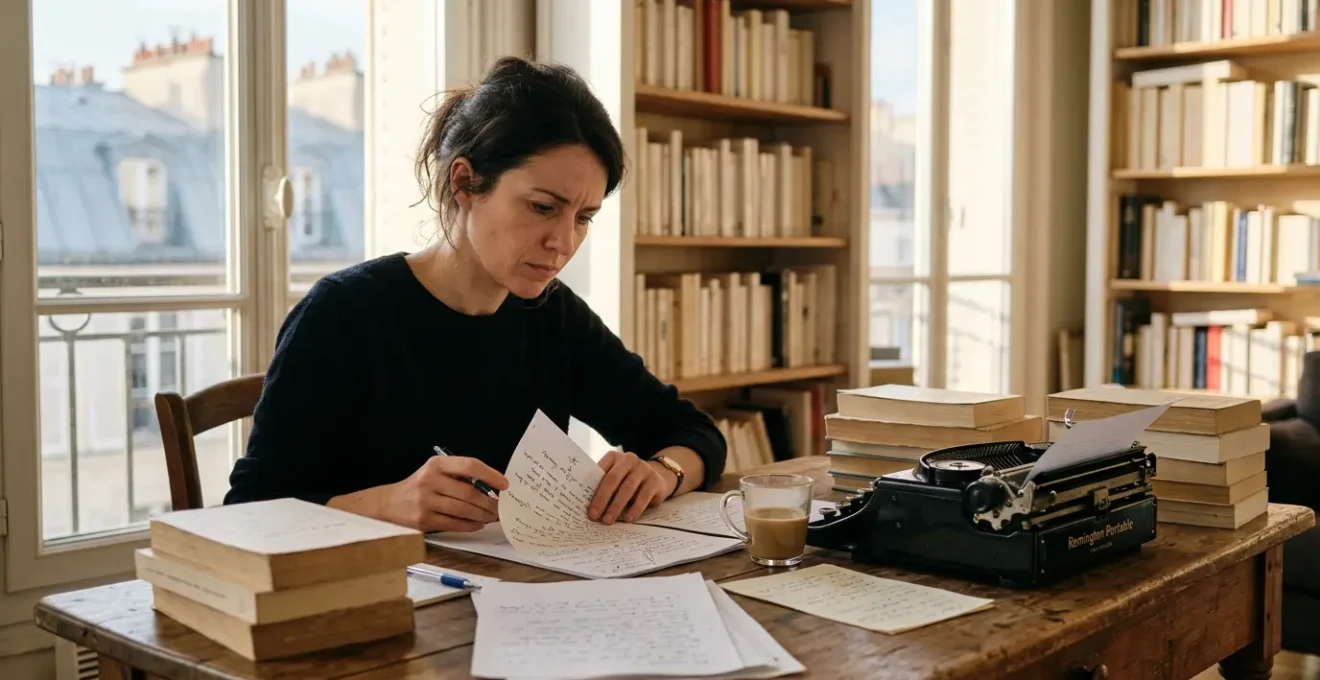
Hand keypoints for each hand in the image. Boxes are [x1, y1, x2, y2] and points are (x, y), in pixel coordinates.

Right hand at [329, 456, 507, 532]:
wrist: (389, 504)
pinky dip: (470, 525)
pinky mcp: (423, 520)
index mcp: (436, 464)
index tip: (505, 484)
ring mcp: (425, 501)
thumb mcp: (436, 472)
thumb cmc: (420, 486)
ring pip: (463, 510)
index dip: (490, 475)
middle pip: (469, 492)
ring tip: (492, 517)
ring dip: (482, 515)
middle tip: (501, 508)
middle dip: (490, 502)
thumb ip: (459, 476)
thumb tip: (493, 489)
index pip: (469, 465)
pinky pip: (454, 524)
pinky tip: (477, 524)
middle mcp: (430, 480)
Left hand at [588, 450, 674, 524]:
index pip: (600, 471)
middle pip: (612, 479)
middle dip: (602, 499)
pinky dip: (635, 509)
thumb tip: (589, 506)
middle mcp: (629, 459)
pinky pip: (643, 496)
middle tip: (594, 515)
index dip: (591, 488)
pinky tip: (628, 519)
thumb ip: (603, 485)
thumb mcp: (616, 478)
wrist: (659, 476)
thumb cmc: (629, 479)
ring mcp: (643, 468)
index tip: (585, 505)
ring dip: (616, 506)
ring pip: (627, 488)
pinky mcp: (655, 480)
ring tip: (608, 520)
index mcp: (614, 457)